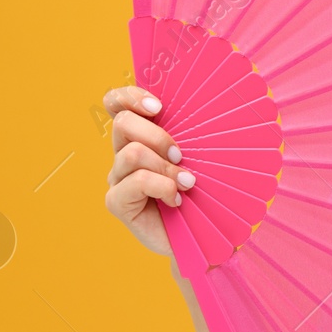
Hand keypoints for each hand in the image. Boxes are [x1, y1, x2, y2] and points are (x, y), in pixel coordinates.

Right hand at [102, 85, 195, 255]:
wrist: (202, 235)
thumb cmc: (206, 191)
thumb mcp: (202, 157)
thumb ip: (194, 134)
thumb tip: (214, 106)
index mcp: (141, 136)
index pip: (117, 104)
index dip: (130, 96)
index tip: (159, 107)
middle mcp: (124, 153)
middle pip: (123, 123)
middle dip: (158, 135)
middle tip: (181, 155)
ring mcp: (118, 178)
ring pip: (132, 153)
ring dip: (165, 167)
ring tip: (186, 183)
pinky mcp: (117, 201)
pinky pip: (135, 182)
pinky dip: (161, 187)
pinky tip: (175, 200)